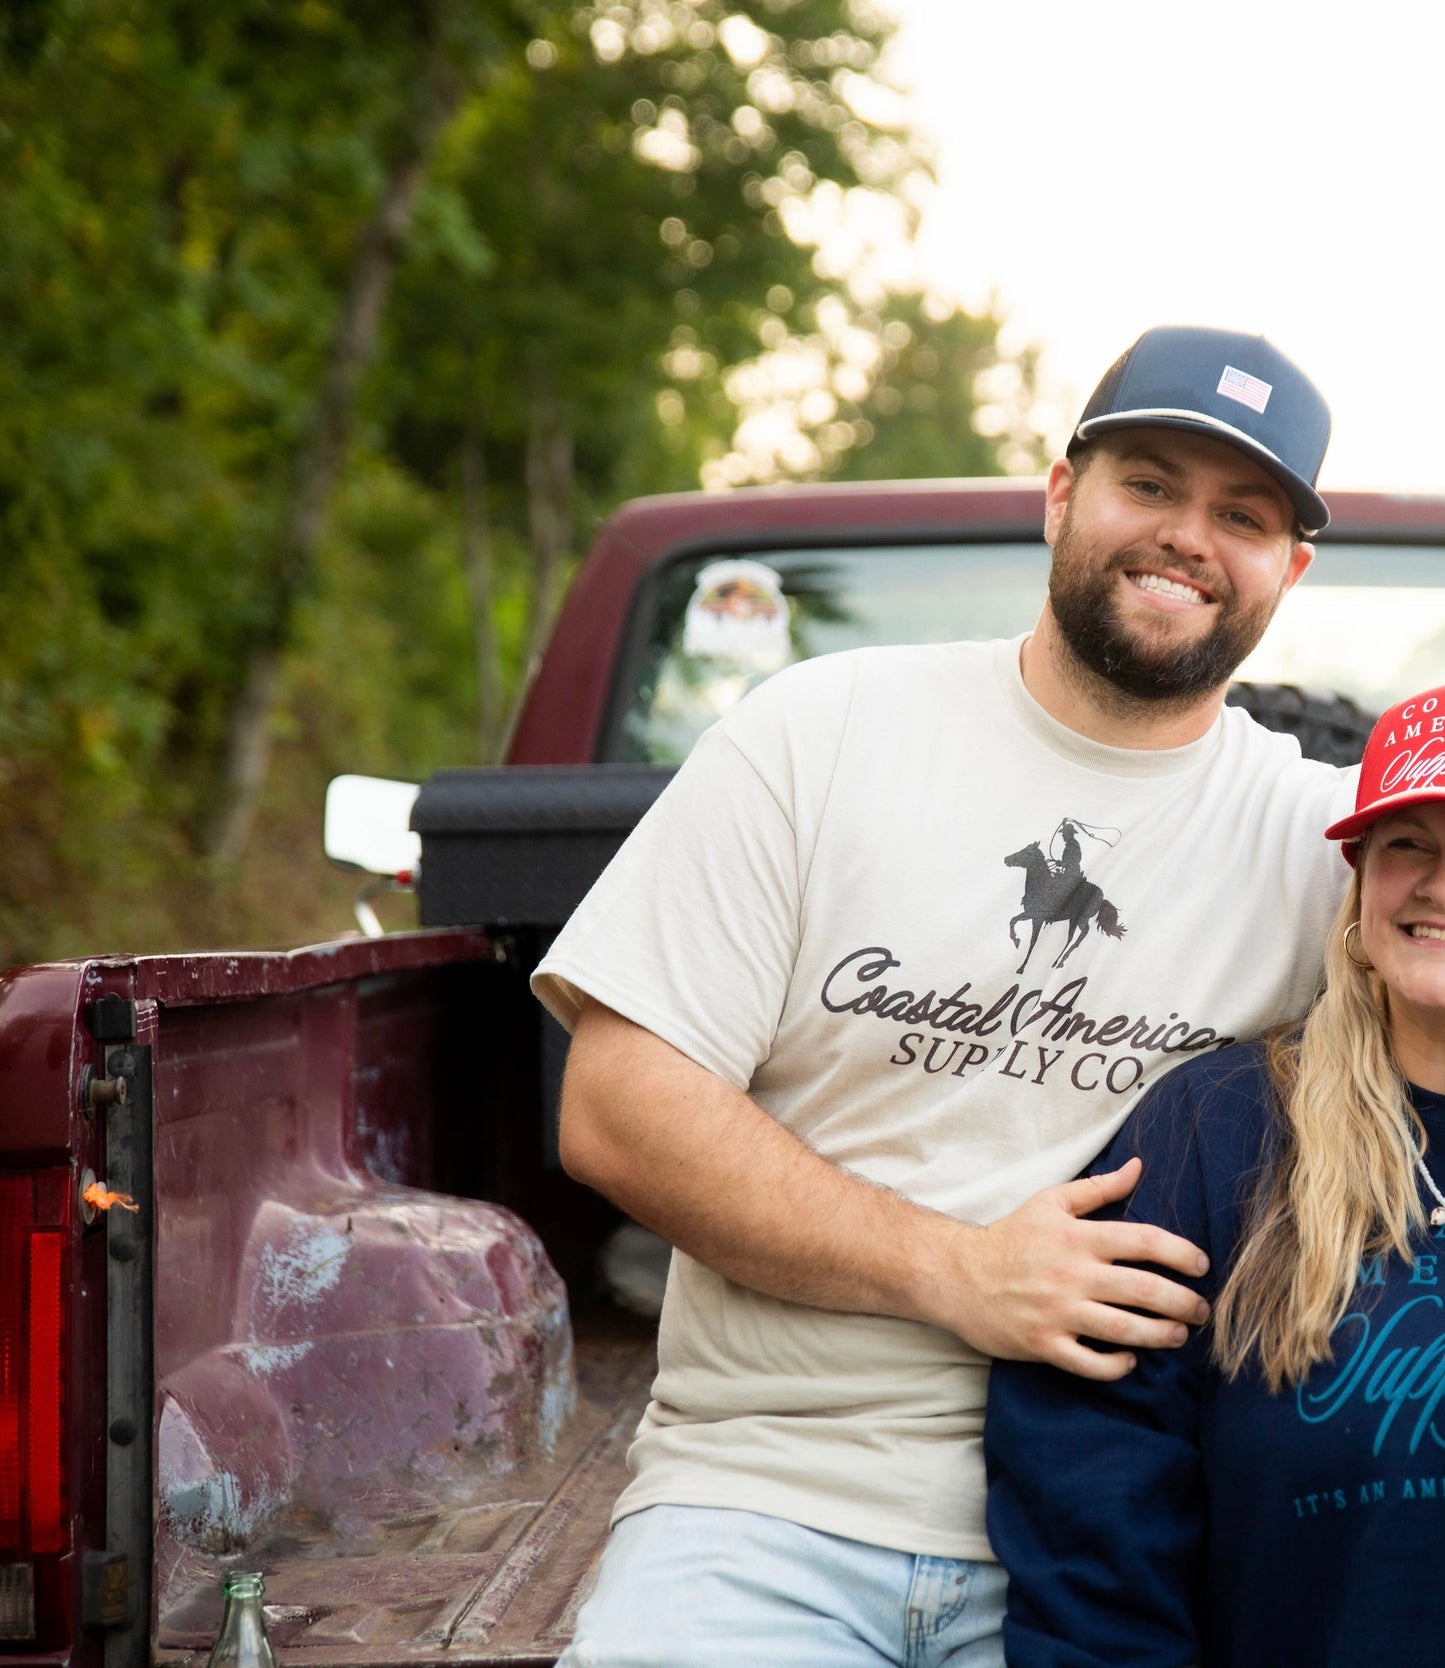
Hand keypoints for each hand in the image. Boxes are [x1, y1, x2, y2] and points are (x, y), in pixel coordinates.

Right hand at [938, 1158, 1210, 1380]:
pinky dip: (1116, 1366)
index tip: (1201, 1264)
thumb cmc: (1010, 1237)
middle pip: (1143, 1290)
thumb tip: (1138, 1167)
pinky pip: (1090, 1363)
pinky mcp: (1043, 1344)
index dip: (1180, 1252)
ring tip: (1179, 1335)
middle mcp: (1071, 1274)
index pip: (1142, 1240)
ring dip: (1161, 1335)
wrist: (958, 1275)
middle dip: (1183, 1302)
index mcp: (1076, 1236)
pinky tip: (1130, 1359)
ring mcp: (1057, 1312)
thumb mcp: (1050, 1202)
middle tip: (1202, 1310)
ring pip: (1124, 1329)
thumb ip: (1098, 1188)